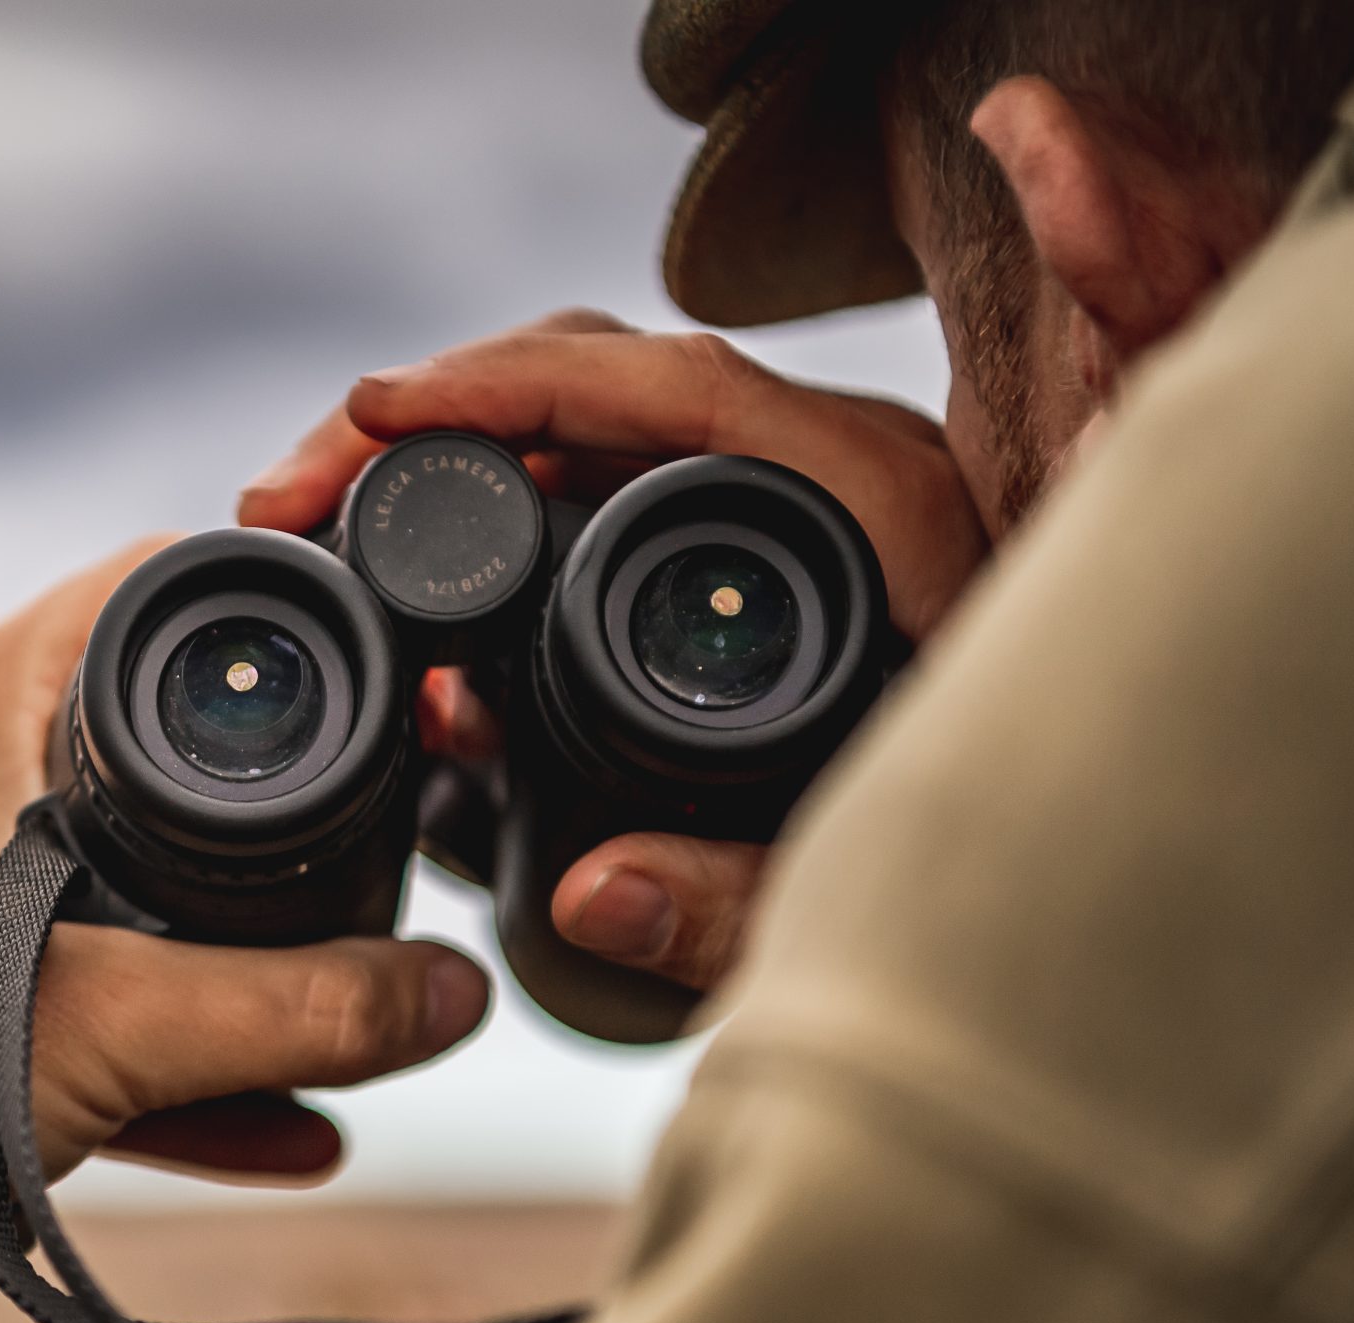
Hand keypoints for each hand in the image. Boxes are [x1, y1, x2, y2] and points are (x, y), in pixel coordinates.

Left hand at [0, 539, 490, 1184]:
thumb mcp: (121, 1014)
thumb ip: (302, 1007)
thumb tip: (454, 998)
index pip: (152, 590)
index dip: (276, 620)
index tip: (376, 684)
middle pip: (151, 756)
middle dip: (274, 838)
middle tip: (377, 877)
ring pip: (117, 890)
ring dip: (228, 970)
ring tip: (345, 1035)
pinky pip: (73, 997)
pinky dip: (169, 1057)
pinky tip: (287, 1132)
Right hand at [239, 310, 990, 991]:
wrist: (1067, 853)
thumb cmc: (1001, 847)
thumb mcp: (870, 889)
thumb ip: (745, 905)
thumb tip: (590, 893)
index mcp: (878, 513)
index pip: (675, 391)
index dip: (511, 385)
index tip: (371, 417)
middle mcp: (823, 479)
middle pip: (596, 386)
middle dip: (421, 426)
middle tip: (286, 501)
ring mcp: (769, 508)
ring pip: (579, 435)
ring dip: (437, 471)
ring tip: (312, 535)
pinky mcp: (725, 552)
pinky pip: (590, 494)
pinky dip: (481, 518)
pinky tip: (404, 579)